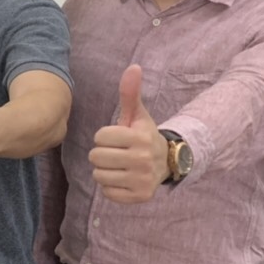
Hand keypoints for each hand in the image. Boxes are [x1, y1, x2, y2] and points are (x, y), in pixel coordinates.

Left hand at [89, 64, 166, 202]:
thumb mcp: (137, 114)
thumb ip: (130, 93)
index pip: (99, 137)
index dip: (104, 137)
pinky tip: (124, 178)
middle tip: (116, 153)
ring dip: (105, 171)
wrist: (167, 162)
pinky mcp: (140, 196)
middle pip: (96, 157)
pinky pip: (108, 193)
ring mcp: (142, 179)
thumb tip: (133, 67)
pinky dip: (111, 187)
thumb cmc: (143, 135)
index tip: (117, 138)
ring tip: (119, 165)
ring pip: (99, 176)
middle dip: (102, 154)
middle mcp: (143, 159)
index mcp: (140, 137)